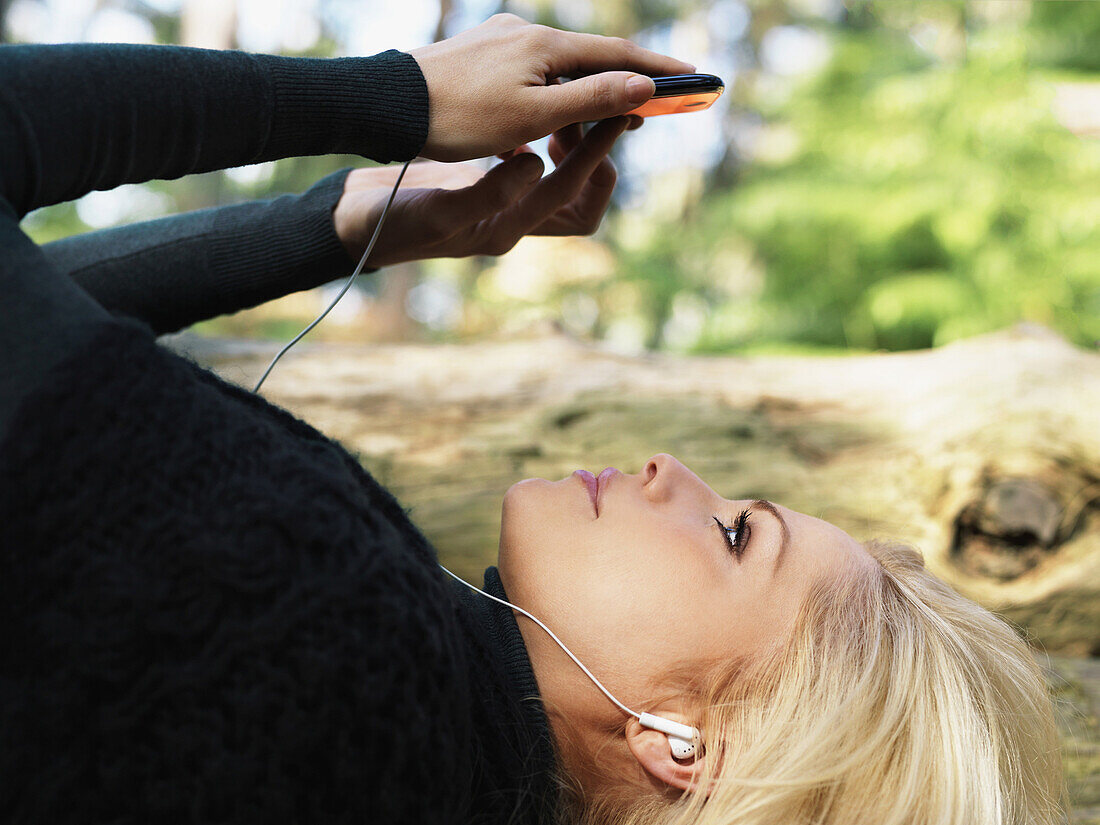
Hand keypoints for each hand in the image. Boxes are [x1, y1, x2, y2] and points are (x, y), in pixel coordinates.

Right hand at [333, 116, 631, 266]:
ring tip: (561, 107)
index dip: (596, 158)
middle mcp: (512, 222)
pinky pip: (533, 162)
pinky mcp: (486, 184)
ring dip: (570, 142)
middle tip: (586, 109)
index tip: (609, 118)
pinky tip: (527, 109)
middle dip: (593, 151)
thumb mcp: (435, 210)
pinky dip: (541, 135)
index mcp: (507, 231)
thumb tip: (538, 166)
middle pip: (580, 195)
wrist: (351, 220)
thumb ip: (487, 193)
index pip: (574, 197)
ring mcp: (500, 204)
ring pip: (560, 178)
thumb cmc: (388, 221)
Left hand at [409, 13, 693, 161]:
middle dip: (624, 83)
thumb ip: (590, 100)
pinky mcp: (480, 55)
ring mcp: (500, 40)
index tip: (693, 78)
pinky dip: (554, 92)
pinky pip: (532, 72)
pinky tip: (550, 112)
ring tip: (604, 120)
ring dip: (587, 92)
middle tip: (654, 109)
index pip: (616, 55)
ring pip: (559, 67)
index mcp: (544, 45)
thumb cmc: (458, 118)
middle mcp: (525, 32)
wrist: (388, 107)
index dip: (657, 70)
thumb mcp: (532, 117)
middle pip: (590, 58)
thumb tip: (644, 88)